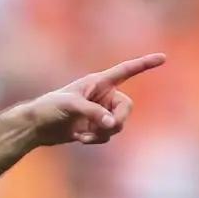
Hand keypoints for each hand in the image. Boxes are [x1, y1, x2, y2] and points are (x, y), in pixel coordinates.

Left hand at [18, 52, 165, 146]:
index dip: (144, 64)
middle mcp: (102, 96)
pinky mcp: (95, 128)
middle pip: (127, 107)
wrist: (36, 127)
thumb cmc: (48, 107)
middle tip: (107, 127)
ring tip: (85, 136)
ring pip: (118, 124)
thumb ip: (93, 112)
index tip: (162, 58)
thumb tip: (111, 124)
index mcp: (98, 82)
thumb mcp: (70, 106)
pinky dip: (97, 139)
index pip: (125, 71)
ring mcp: (100, 113)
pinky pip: (107, 135)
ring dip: (105, 132)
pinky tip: (80, 139)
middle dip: (119, 120)